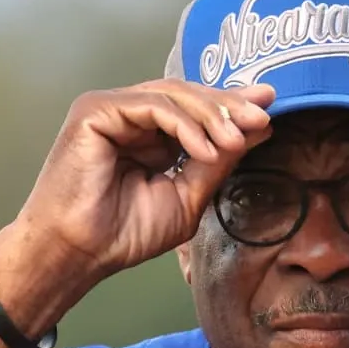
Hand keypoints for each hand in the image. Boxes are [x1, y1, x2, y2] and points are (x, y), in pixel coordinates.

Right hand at [0, 80, 274, 333]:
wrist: (80, 253)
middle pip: (187, 95)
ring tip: (237, 140)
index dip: (231, 109)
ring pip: (172, 95)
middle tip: (262, 118)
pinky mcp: (95, 111)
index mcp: (150, 136)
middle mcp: (129, 117)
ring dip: (211, 116)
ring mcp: (110, 110)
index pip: (196, 111)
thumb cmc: (123, 233)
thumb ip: (216, 163)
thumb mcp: (186, 197)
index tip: (268, 114)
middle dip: (228, 106)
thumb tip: (256, 130)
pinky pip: (150, 106)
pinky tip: (205, 147)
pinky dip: (183, 123)